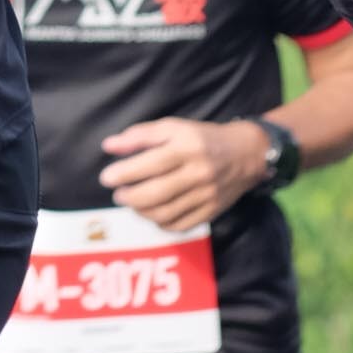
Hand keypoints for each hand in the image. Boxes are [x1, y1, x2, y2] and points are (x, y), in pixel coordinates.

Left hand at [99, 116, 269, 233]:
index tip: (106, 177)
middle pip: (158, 192)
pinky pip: (180, 225)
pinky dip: (161, 223)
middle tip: (118, 194)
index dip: (125, 172)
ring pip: (167, 212)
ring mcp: (206, 195)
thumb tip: (108, 146)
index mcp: (187, 147)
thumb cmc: (202, 137)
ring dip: (142, 212)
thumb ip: (141, 136)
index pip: (152, 163)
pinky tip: (152, 213)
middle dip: (131, 197)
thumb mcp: (173, 127)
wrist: (245, 154)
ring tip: (132, 203)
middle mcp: (198, 172)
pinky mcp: (212, 212)